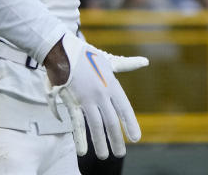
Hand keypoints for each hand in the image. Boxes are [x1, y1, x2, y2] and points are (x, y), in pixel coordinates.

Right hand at [44, 33, 148, 158]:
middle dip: (116, 139)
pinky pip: (76, 122)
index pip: (124, 108)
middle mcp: (101, 93)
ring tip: (105, 156)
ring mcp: (85, 98)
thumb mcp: (109, 61)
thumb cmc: (86, 56)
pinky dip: (79, 137)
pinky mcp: (71, 101)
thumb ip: (127, 65)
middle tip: (121, 154)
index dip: (130, 124)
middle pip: (111, 121)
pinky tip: (82, 151)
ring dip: (100, 142)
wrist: (62, 50)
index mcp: (112, 84)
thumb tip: (145, 62)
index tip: (136, 138)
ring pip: (95, 125)